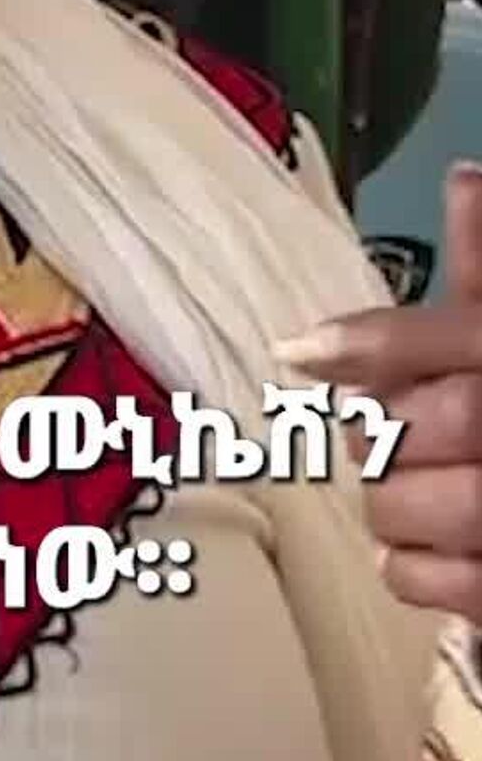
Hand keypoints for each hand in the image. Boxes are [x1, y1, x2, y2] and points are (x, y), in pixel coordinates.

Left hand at [275, 162, 481, 626]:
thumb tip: (466, 175)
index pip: (463, 337)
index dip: (374, 348)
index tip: (297, 353)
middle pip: (427, 427)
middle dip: (378, 435)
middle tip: (371, 437)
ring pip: (425, 508)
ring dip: (390, 508)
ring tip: (395, 497)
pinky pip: (452, 587)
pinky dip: (415, 572)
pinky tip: (416, 554)